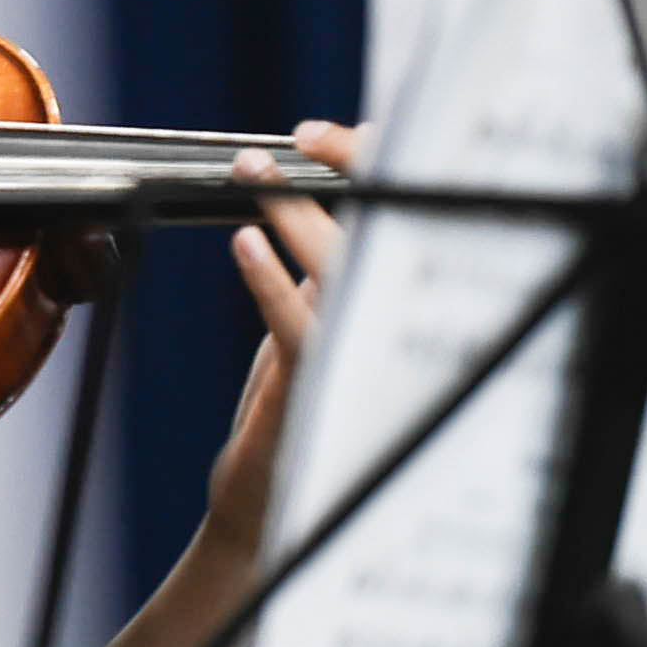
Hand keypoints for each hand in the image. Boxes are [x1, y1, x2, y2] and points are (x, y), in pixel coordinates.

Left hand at [202, 119, 362, 565]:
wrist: (262, 514)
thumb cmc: (289, 421)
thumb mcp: (309, 332)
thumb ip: (320, 277)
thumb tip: (309, 207)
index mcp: (388, 312)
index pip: (403, 222)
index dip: (378, 169)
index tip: (333, 133)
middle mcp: (388, 335)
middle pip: (391, 231)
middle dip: (351, 171)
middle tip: (303, 136)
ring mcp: (359, 365)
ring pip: (347, 271)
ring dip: (297, 213)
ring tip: (251, 172)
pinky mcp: (318, 397)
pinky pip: (299, 330)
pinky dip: (270, 281)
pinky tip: (244, 244)